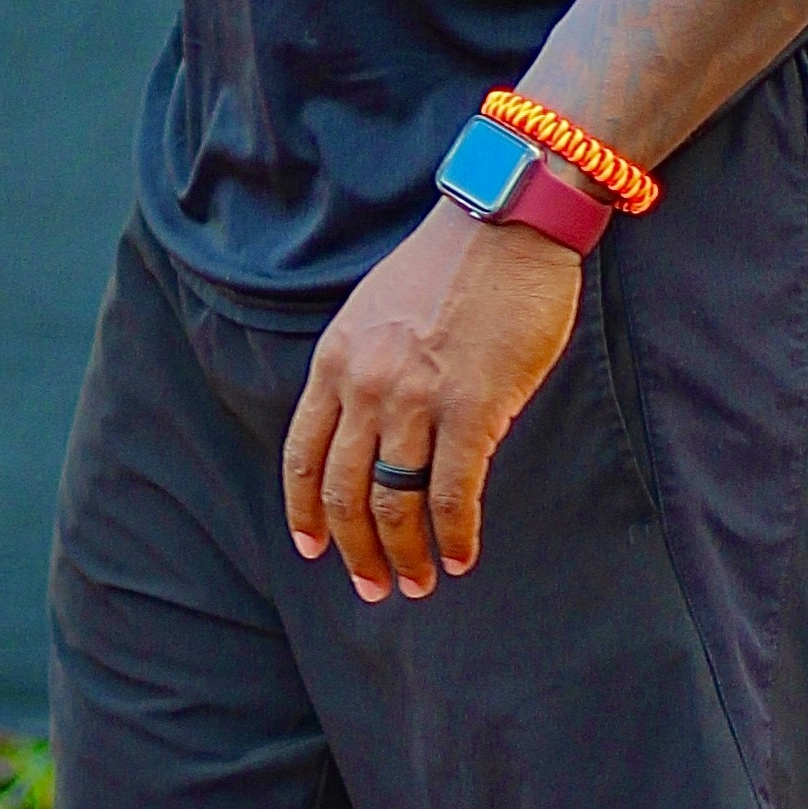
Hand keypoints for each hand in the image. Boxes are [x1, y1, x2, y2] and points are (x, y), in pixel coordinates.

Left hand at [281, 203, 582, 599]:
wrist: (505, 222)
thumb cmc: (447, 266)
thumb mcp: (375, 312)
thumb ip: (363, 372)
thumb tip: (372, 437)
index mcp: (335, 362)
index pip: (302, 456)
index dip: (305, 511)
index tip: (312, 547)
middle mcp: (366, 386)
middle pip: (344, 493)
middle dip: (355, 550)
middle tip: (372, 585)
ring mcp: (416, 399)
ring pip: (394, 503)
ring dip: (404, 554)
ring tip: (417, 582)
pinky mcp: (472, 407)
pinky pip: (453, 493)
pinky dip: (454, 534)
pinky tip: (459, 557)